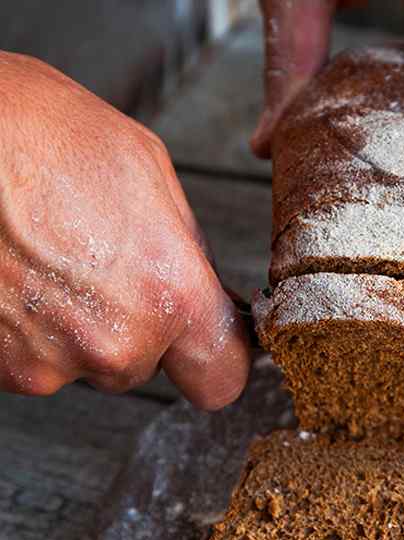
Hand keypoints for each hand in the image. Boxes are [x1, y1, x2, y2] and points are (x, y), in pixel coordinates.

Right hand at [0, 52, 249, 406]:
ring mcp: (51, 363)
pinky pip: (43, 361)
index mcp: (170, 295)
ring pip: (94, 364)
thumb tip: (207, 293)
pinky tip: (26, 278)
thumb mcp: (150, 175)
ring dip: (86, 329)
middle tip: (110, 270)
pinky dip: (39, 331)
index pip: (222, 379)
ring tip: (60, 264)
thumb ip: (189, 252)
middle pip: (152, 366)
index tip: (208, 343)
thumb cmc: (43, 136)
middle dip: (142, 327)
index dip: (217, 360)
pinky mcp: (1, 368)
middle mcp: (115, 344)